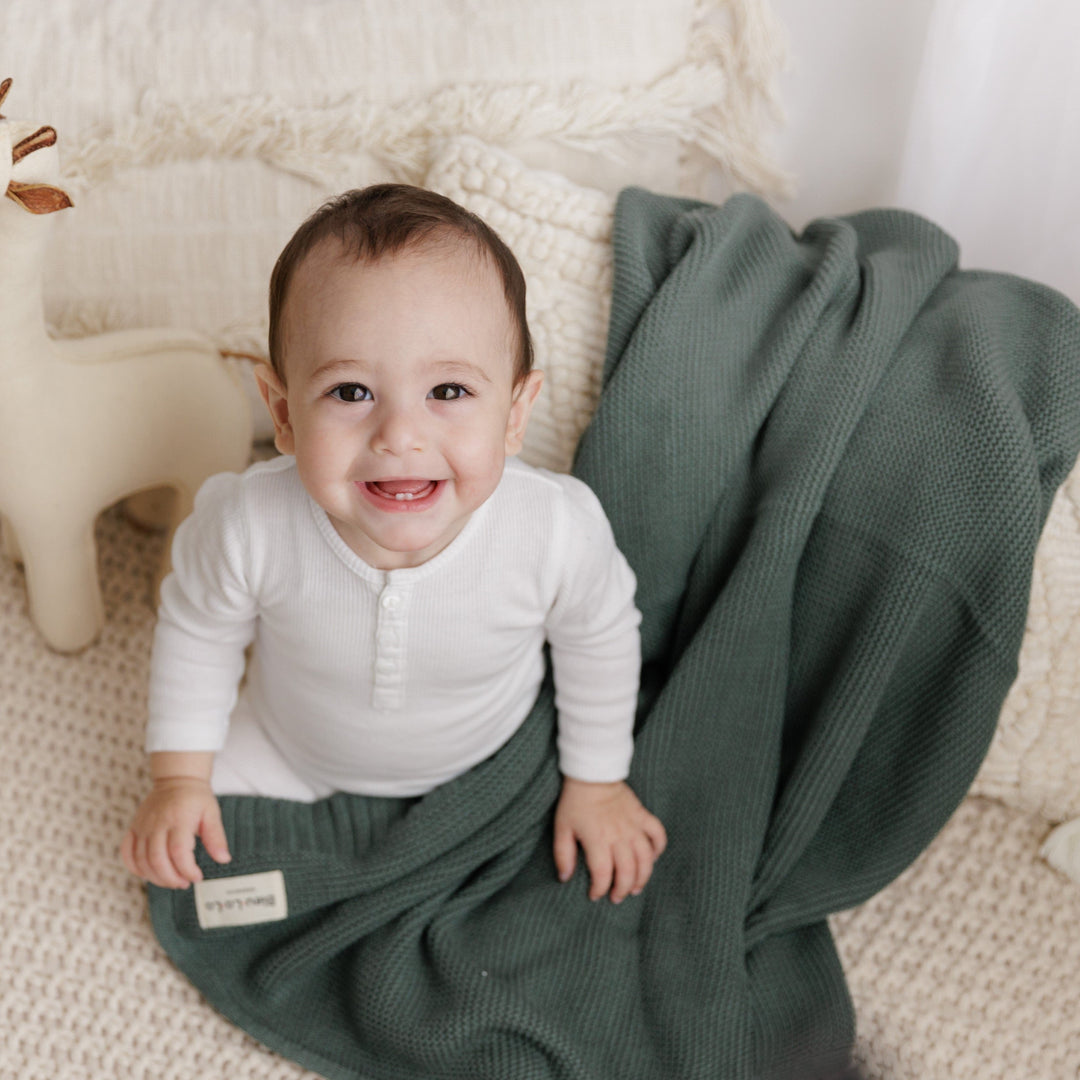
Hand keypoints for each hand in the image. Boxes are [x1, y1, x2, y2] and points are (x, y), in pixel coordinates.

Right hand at [121, 777, 231, 889]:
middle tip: (184, 883)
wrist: (176, 779)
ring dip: (155, 877)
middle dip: (171, 878)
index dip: (187, 870)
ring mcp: (142, 826)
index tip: (197, 877)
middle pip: (157, 859)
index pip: (178, 851)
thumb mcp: (212, 813)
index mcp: (179, 819)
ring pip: (141, 860)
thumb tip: (224, 859)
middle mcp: (157, 824)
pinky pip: (126, 852)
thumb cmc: (196, 798)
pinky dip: (134, 867)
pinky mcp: (134, 828)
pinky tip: (149, 874)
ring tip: (172, 881)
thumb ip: (216, 837)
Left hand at [553, 777, 666, 902]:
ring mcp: (634, 826)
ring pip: (646, 859)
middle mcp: (619, 837)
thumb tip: (564, 878)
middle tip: (616, 897)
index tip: (594, 895)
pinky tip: (653, 858)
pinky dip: (659, 848)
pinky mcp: (643, 816)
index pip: (603, 875)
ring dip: (643, 877)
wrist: (593, 773)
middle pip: (628, 871)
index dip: (599, 889)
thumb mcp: (562, 828)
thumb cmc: (575, 801)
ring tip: (636, 888)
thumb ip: (563, 855)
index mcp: (598, 841)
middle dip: (622, 889)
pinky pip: (658, 835)